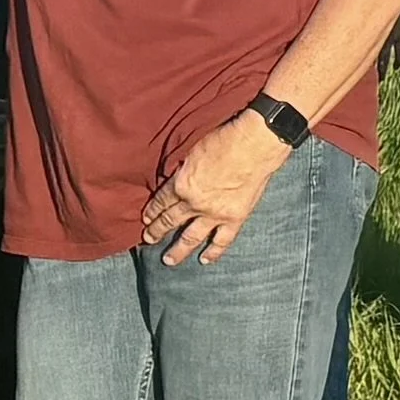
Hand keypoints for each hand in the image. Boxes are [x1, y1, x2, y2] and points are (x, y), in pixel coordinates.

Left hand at [141, 110, 289, 265]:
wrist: (254, 144)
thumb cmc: (224, 139)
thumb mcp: (193, 151)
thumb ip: (184, 169)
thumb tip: (178, 177)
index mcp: (181, 184)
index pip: (162, 201)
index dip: (152, 210)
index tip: (146, 219)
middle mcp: (194, 203)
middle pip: (170, 220)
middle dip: (157, 231)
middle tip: (148, 239)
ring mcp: (214, 214)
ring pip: (191, 237)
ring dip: (177, 250)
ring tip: (167, 260)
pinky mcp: (234, 218)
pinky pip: (221, 241)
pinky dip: (213, 252)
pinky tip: (204, 260)